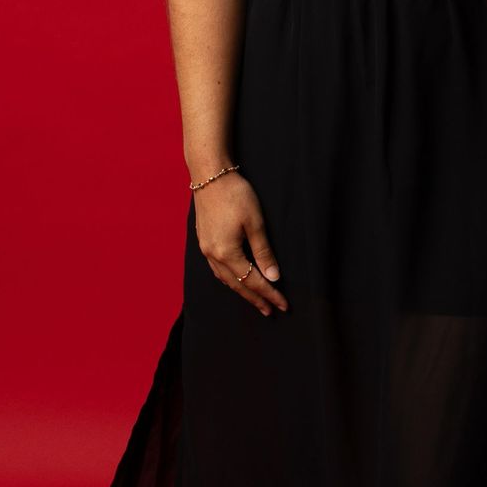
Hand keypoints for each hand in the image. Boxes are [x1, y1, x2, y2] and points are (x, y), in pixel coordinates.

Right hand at [193, 172, 287, 315]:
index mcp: (227, 253)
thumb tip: (272, 277)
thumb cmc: (235, 195)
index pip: (252, 281)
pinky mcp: (203, 242)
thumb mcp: (255, 223)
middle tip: (270, 311)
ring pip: (226, 279)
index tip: (283, 305)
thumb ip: (263, 252)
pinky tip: (236, 280)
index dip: (269, 294)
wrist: (209, 175)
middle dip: (255, 299)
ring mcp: (205, 250)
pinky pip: (217, 269)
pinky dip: (230, 279)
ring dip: (242, 291)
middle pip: (237, 285)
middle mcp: (213, 256)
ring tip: (256, 300)